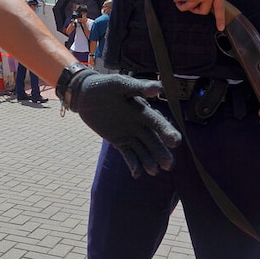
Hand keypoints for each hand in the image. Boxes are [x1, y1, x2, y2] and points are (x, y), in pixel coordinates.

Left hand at [66, 70, 181, 177]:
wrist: (84, 94)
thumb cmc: (104, 85)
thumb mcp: (119, 84)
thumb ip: (138, 87)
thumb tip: (159, 88)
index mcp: (142, 110)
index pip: (157, 122)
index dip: (166, 131)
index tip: (175, 142)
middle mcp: (139, 124)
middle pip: (153, 140)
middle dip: (160, 152)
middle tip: (168, 165)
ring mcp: (129, 134)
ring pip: (143, 150)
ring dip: (149, 160)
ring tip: (154, 171)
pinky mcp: (119, 141)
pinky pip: (129, 155)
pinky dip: (134, 164)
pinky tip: (137, 174)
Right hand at [172, 0, 224, 30]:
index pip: (220, 6)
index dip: (220, 18)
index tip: (220, 28)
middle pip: (205, 10)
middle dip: (196, 11)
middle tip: (190, 8)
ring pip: (194, 9)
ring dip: (185, 7)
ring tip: (179, 2)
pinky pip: (185, 5)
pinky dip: (179, 3)